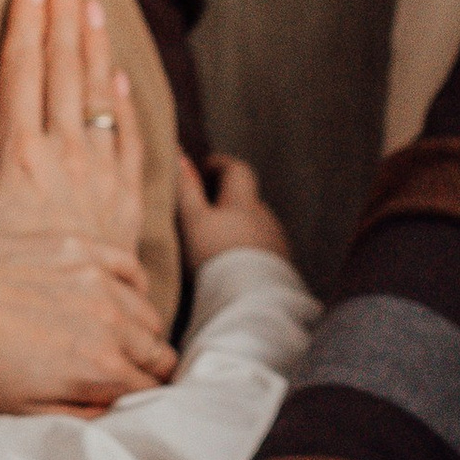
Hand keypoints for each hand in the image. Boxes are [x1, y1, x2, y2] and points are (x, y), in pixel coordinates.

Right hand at [0, 0, 145, 255]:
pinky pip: (132, 139)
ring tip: (93, 5)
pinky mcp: (126, 201)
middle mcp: (63, 156)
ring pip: (103, 95)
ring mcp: (100, 177)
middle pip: (67, 69)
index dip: (27, 22)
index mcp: (17, 154)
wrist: (55, 328)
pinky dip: (127, 103)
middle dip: (66, 16)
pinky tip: (121, 79)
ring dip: (97, 47)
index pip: (23, 71)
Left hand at [0, 233, 175, 416]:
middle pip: (157, 352)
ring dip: (140, 331)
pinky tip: (116, 297)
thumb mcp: (19, 412)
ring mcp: (96, 278)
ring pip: (147, 312)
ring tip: (118, 341)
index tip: (129, 401)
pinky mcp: (78, 247)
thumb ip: (79, 415)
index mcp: (99, 368)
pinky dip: (131, 286)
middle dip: (147, 369)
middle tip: (125, 376)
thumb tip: (115, 410)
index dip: (142, 400)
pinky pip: (129, 267)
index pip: (150, 389)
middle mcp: (109, 321)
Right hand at [178, 153, 293, 269]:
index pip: (238, 169)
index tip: (206, 168)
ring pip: (254, 227)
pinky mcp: (279, 270)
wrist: (249, 303)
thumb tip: (180, 155)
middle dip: (228, 201)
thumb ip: (186, 189)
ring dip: (238, 229)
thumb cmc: (215, 256)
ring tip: (214, 245)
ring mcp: (275, 244)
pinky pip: (261, 252)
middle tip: (204, 211)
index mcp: (244, 202)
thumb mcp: (193, 220)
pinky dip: (246, 252)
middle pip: (247, 200)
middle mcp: (264, 218)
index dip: (221, 165)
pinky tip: (231, 268)